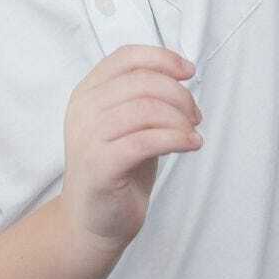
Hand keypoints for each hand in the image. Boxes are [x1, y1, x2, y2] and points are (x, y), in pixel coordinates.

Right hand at [57, 45, 202, 256]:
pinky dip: (177, 139)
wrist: (92, 221)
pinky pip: (146, 141)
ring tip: (192, 132)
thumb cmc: (117, 166)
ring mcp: (87, 138)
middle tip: (195, 115)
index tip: (188, 71)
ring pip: (146, 108)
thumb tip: (182, 71)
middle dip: (179, 94)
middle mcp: (83, 110)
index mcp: (87, 92)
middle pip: (142, 81)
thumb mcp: (129, 121)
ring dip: (180, 118)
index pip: (126, 56)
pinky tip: (192, 144)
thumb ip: (145, 93)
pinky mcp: (100, 166)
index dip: (162, 58)